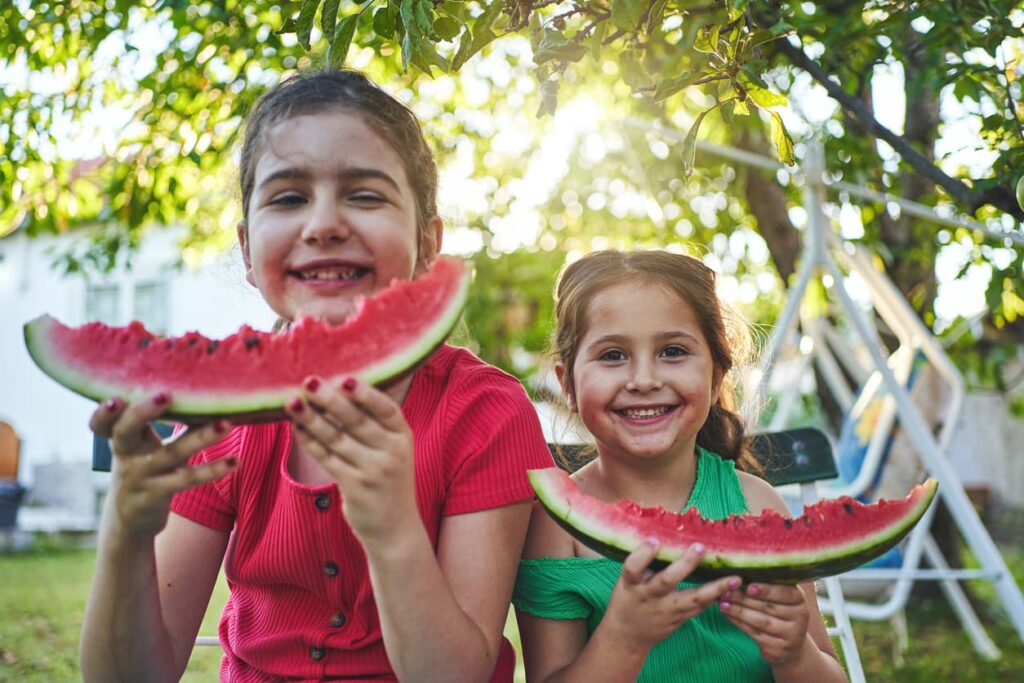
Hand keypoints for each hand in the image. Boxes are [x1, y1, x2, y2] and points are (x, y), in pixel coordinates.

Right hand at [90, 393, 237, 537]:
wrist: (130, 520)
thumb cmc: (141, 469)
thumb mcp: (136, 448)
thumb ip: (147, 422)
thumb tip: (187, 387)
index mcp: (121, 440)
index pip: (102, 424)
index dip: (103, 412)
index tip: (114, 399)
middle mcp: (126, 456)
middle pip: (126, 431)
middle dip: (143, 412)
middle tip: (165, 394)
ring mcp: (141, 477)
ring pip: (171, 453)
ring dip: (201, 437)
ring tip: (226, 424)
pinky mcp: (158, 495)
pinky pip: (187, 480)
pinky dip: (212, 470)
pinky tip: (234, 461)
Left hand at [287, 376, 416, 547]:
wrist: (396, 528)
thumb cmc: (389, 480)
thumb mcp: (394, 450)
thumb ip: (375, 424)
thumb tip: (339, 388)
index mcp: (403, 436)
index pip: (386, 409)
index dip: (365, 393)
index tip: (344, 378)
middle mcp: (392, 452)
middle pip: (356, 420)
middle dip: (330, 399)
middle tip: (308, 382)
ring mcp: (374, 471)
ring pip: (336, 438)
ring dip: (311, 418)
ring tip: (291, 402)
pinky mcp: (356, 488)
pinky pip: (327, 459)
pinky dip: (309, 441)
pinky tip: (296, 428)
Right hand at [600, 542, 740, 653]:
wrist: (628, 635)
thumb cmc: (628, 599)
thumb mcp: (626, 581)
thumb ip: (643, 565)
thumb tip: (664, 536)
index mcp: (631, 584)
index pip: (633, 568)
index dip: (643, 554)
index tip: (655, 541)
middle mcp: (649, 597)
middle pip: (666, 581)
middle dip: (684, 565)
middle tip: (700, 548)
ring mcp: (666, 610)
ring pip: (692, 599)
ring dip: (715, 588)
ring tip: (735, 578)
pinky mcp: (679, 620)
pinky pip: (699, 608)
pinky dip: (714, 597)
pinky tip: (730, 588)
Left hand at [718, 582, 810, 665]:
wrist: (790, 646)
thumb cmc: (779, 612)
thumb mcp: (780, 598)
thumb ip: (768, 584)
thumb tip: (742, 568)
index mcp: (799, 600)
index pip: (784, 593)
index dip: (766, 590)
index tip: (749, 586)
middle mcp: (800, 618)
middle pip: (768, 607)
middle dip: (743, 599)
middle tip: (724, 591)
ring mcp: (791, 636)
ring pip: (760, 621)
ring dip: (738, 611)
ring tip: (722, 603)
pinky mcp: (778, 649)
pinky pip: (755, 634)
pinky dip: (739, 623)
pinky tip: (727, 615)